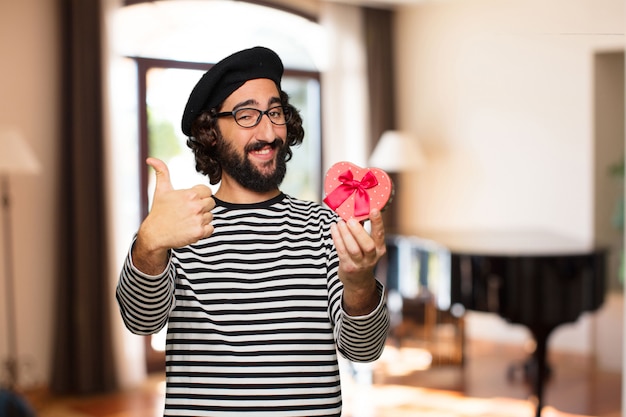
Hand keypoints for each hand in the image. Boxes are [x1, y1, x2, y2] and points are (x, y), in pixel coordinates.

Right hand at [133, 157, 214, 273]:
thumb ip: (162, 172)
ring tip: (188, 221)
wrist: (154, 234)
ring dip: (202, 219)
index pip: (207, 191)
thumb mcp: (161, 190)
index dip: (200, 196)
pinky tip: (191, 229)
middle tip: (188, 212)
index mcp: (190, 194)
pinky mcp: (199, 233)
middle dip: (202, 207)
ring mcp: (198, 220)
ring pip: (210, 216)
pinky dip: (203, 230)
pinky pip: (211, 229)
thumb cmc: (159, 211)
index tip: (190, 201)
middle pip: (211, 203)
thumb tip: (151, 159)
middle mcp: (196, 206)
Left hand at [330, 209, 385, 314]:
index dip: (377, 222)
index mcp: (379, 249)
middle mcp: (371, 258)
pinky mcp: (347, 266)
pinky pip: (341, 251)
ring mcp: (359, 264)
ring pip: (352, 248)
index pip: (380, 235)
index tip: (373, 210)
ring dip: (345, 234)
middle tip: (351, 220)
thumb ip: (362, 230)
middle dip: (358, 231)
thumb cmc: (363, 257)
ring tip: (339, 222)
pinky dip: (336, 238)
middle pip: (367, 245)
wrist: (358, 281)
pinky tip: (334, 228)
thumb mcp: (368, 246)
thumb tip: (355, 210)